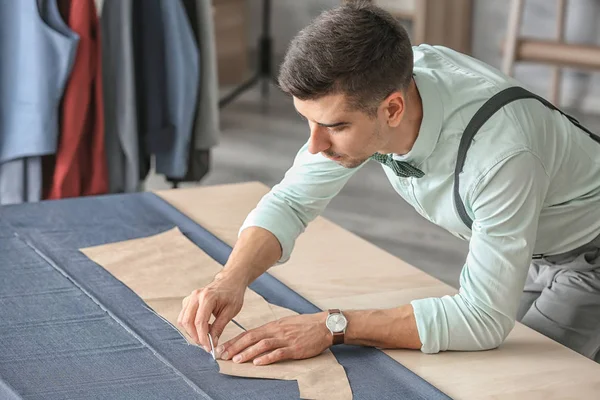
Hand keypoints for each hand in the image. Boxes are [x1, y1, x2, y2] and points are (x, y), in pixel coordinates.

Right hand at [177, 273, 245, 350]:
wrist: (230, 281)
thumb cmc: (232, 294)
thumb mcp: (230, 312)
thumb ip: (219, 327)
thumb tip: (212, 342)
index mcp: (207, 297)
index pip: (200, 322)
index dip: (203, 337)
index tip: (209, 347)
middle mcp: (195, 296)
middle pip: (187, 322)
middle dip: (195, 336)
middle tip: (206, 344)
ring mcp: (190, 298)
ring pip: (183, 320)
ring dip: (191, 332)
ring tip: (204, 337)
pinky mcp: (188, 301)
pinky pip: (184, 316)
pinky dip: (190, 326)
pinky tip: (202, 328)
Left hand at [217, 312, 331, 365]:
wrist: (324, 325)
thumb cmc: (305, 325)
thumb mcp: (285, 324)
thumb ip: (271, 331)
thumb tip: (257, 338)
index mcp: (273, 326)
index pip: (249, 333)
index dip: (235, 340)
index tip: (223, 347)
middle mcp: (276, 331)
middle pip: (252, 338)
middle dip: (235, 347)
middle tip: (223, 355)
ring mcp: (285, 339)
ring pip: (262, 345)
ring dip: (248, 353)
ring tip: (236, 360)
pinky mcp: (295, 348)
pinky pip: (279, 353)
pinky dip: (267, 358)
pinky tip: (258, 363)